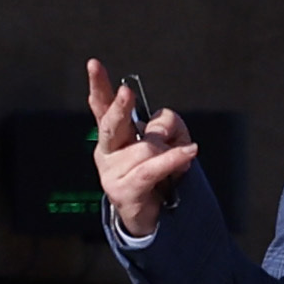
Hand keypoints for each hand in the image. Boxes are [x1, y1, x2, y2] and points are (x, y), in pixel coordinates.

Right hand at [84, 59, 200, 239]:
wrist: (158, 218)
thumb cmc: (161, 175)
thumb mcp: (171, 141)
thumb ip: (168, 125)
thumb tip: (160, 130)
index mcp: (115, 135)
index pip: (103, 106)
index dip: (98, 85)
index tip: (94, 64)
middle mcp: (107, 151)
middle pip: (112, 123)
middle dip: (120, 107)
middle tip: (126, 93)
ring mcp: (111, 172)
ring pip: (146, 148)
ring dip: (170, 152)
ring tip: (178, 162)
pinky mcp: (122, 190)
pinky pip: (152, 168)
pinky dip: (173, 160)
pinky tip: (189, 153)